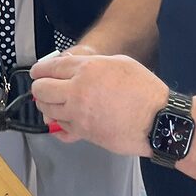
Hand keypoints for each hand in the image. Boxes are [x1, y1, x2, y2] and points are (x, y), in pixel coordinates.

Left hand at [30, 51, 168, 156]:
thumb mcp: (119, 63)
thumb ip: (91, 63)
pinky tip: (64, 121)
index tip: (37, 72)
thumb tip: (73, 66)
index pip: (49, 67)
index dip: (39, 70)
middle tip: (45, 89)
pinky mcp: (84, 133)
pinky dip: (60, 124)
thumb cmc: (144, 90)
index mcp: (86, 69)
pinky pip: (61, 129)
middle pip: (41, 90)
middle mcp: (77, 91)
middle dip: (40, 88)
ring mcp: (78, 114)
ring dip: (47, 106)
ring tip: (56, 104)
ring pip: (47, 111)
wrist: (159, 121)